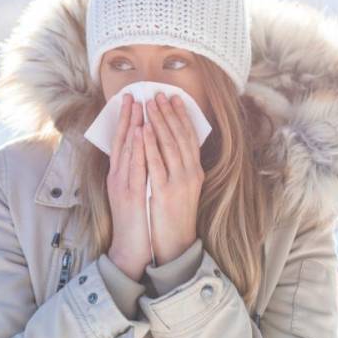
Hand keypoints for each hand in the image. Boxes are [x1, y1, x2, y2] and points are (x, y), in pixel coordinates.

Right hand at [105, 93, 152, 280]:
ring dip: (132, 127)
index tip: (132, 101)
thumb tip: (143, 155)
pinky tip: (141, 134)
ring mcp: (122, 185)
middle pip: (121, 142)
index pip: (122, 143)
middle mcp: (117, 177)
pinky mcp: (130, 195)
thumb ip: (135, 173)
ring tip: (137, 106)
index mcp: (119, 176)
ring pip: (126, 151)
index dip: (126, 121)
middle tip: (132, 95)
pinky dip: (137, 149)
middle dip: (127, 117)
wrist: (129, 249)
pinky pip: (135, 167)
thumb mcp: (133, 193)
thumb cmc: (135, 222)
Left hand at [143, 91, 204, 263]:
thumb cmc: (176, 215)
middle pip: (180, 136)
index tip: (174, 98)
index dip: (181, 116)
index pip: (189, 137)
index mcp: (195, 172)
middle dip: (169, 114)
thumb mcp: (184, 189)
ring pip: (169, 146)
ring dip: (159, 123)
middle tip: (159, 94)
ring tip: (150, 104)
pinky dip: (150, 145)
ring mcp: (178, 182)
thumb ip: (180, 168)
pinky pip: (156, 164)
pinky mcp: (164, 192)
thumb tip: (172, 146)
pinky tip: (143, 130)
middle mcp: (190, 174)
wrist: (176, 243)